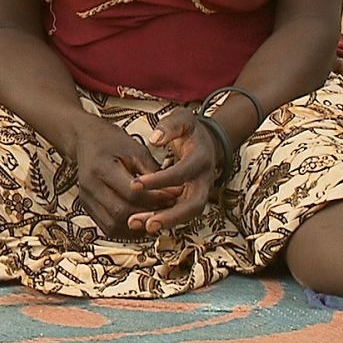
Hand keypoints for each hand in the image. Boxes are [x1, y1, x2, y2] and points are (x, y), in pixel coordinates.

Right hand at [69, 116, 176, 238]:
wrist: (86, 139)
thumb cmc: (112, 141)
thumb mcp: (135, 149)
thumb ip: (152, 172)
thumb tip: (173, 192)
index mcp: (102, 167)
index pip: (132, 193)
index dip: (154, 198)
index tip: (171, 197)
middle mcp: (90, 186)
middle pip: (121, 212)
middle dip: (147, 214)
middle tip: (166, 211)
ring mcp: (86, 199)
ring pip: (114, 225)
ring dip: (136, 226)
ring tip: (154, 218)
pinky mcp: (86, 207)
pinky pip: (108, 228)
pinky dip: (126, 230)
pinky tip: (139, 221)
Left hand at [125, 108, 220, 234]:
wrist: (207, 142)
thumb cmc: (191, 130)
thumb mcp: (183, 118)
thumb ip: (170, 126)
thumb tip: (154, 139)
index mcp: (201, 159)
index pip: (181, 174)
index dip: (159, 180)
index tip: (136, 184)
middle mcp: (204, 180)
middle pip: (193, 205)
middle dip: (170, 216)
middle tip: (147, 223)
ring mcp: (200, 193)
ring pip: (186, 215)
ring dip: (164, 222)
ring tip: (137, 224)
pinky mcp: (192, 200)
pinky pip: (180, 214)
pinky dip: (163, 220)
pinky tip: (140, 222)